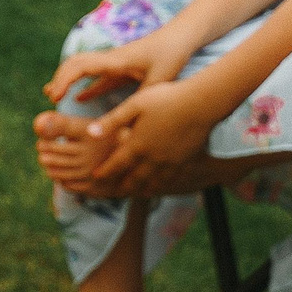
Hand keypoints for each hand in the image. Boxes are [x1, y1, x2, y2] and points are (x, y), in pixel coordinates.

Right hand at [44, 34, 190, 105]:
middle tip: (51, 98)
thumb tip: (132, 125)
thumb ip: (142, 100)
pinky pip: (98, 77)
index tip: (55, 97)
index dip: (64, 80)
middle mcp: (109, 59)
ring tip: (54, 96)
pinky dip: (85, 86)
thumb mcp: (160, 81)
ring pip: (82, 68)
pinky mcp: (121, 68)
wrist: (180, 37)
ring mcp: (114, 63)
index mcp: (114, 61)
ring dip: (67, 80)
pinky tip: (79, 99)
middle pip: (74, 63)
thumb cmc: (171, 55)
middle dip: (59, 79)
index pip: (80, 66)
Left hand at [85, 80, 218, 198]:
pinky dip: (162, 185)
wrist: (201, 104)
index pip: (116, 164)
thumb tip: (90, 133)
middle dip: (121, 186)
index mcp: (137, 144)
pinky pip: (171, 179)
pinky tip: (160, 185)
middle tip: (112, 192)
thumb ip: (112, 121)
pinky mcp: (185, 160)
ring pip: (153, 182)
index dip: (105, 172)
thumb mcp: (133, 105)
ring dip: (141, 189)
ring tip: (134, 193)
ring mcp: (171, 161)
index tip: (95, 178)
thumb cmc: (165, 99)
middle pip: (134, 179)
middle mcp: (153, 158)